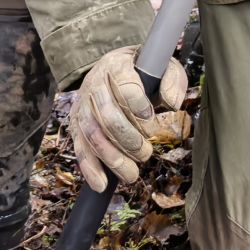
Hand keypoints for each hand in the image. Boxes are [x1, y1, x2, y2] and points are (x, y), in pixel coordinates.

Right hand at [71, 46, 191, 190]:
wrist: (113, 68)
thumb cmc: (143, 71)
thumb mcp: (163, 66)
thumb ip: (173, 80)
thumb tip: (172, 104)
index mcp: (116, 65)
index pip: (124, 86)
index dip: (139, 107)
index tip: (152, 122)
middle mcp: (95, 84)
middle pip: (108, 116)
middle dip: (129, 140)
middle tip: (146, 154)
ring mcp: (83, 105)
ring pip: (93, 134)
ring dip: (113, 158)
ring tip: (131, 174)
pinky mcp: (77, 124)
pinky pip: (79, 147)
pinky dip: (89, 168)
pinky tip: (101, 184)